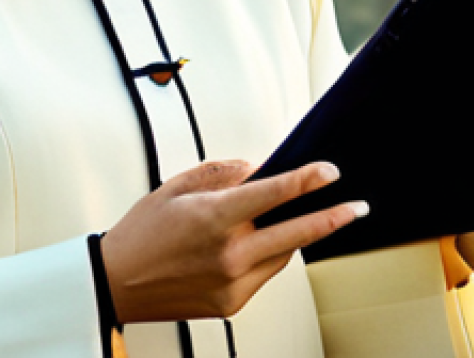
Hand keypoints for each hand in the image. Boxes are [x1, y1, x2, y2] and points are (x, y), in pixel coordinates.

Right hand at [100, 159, 366, 322]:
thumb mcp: (176, 186)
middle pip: (295, 233)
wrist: (116, 282)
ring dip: (295, 235)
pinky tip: (260, 243)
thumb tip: (253, 169)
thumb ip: (218, 173)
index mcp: (214, 218)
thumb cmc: (142, 232)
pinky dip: (270, 256)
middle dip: (332, 218)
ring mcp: (232, 283)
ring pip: (282, 255)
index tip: (328, 172)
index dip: (306, 181)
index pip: (274, 194)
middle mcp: (228, 254)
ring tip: (301, 217)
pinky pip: (264, 274)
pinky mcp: (231, 304)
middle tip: (357, 208)